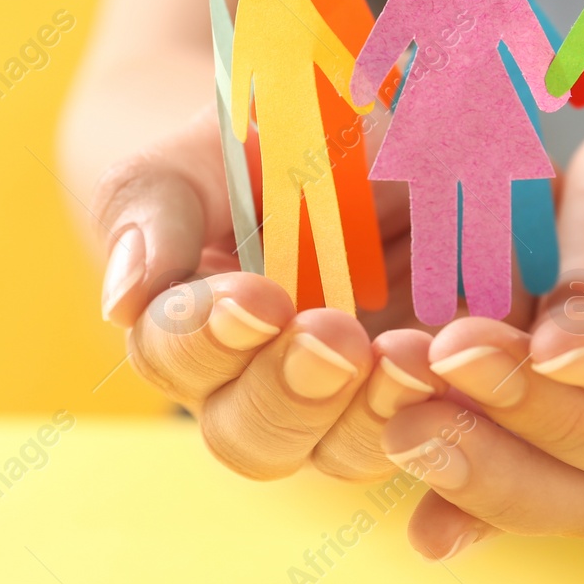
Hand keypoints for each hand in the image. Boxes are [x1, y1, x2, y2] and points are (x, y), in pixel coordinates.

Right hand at [92, 105, 530, 479]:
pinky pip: (433, 426)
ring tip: (407, 356)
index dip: (211, 337)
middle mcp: (256, 387)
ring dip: (373, 412)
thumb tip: (122, 299)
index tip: (256, 296)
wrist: (341, 132)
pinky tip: (461, 362)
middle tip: (334, 338)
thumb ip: (153, 214)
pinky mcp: (421, 387)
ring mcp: (342, 400)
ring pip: (344, 450)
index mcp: (185, 333)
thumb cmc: (246, 148)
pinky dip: (445, 404)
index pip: (177, 357)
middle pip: (255, 435)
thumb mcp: (193, 156)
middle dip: (292, 390)